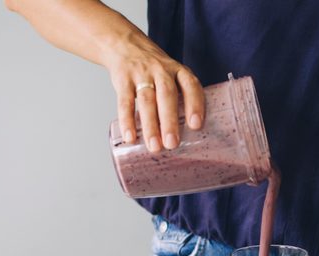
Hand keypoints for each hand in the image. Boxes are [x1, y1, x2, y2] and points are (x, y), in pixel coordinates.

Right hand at [104, 35, 203, 150]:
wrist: (123, 45)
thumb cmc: (154, 69)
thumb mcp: (171, 75)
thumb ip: (180, 98)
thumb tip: (190, 135)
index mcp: (178, 71)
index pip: (190, 85)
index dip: (195, 104)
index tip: (196, 125)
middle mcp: (161, 70)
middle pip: (167, 95)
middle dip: (170, 121)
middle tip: (172, 143)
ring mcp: (141, 74)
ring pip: (147, 100)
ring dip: (151, 125)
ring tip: (155, 146)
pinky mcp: (122, 79)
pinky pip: (125, 101)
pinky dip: (127, 120)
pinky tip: (131, 137)